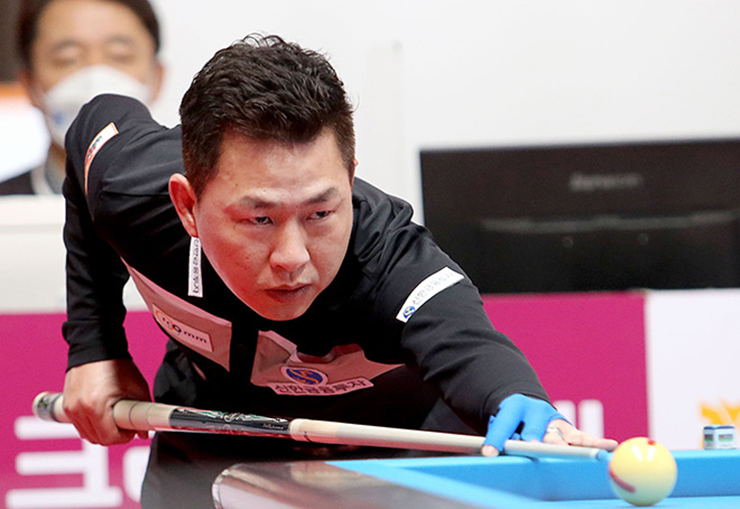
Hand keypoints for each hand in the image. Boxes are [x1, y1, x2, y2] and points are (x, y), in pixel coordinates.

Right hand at [63, 359, 150, 444]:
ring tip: (114, 419)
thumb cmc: (118, 364)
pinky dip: (90, 425)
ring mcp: (71, 407)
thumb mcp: (137, 387)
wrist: (97, 346)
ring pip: (87, 434)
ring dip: (101, 432)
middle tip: (125, 426)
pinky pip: (78, 425)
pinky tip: (102, 415)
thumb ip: (142, 411)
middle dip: (113, 436)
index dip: (124, 437)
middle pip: (97, 439)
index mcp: (97, 406)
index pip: (109, 438)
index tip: (131, 430)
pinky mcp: (66, 404)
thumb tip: (145, 432)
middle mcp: (80, 409)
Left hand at [481, 394, 617, 456]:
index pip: (504, 422)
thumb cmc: (509, 420)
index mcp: (514, 406)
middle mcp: (536, 411)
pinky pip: (582, 437)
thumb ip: (498, 437)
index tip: (490, 452)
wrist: (522, 402)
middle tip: (533, 447)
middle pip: (535, 428)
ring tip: (573, 451)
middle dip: (534, 439)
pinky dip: (595, 443)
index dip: (497, 437)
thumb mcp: (499, 424)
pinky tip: (609, 445)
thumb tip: (490, 455)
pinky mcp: (568, 429)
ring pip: (560, 434)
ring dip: (565, 445)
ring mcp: (554, 419)